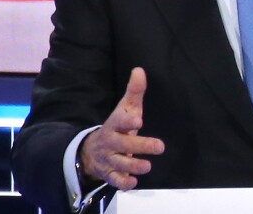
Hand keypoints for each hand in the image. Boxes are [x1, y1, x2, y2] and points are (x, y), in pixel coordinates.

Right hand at [79, 67, 164, 189]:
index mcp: (114, 125)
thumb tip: (139, 69)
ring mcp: (109, 159)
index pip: (119, 121)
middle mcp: (110, 142)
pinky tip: (133, 182)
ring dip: (134, 165)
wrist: (92, 151)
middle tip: (160, 146)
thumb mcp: (124, 109)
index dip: (127, 121)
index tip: (138, 120)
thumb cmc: (117, 127)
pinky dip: (123, 182)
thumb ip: (134, 92)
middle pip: (123, 144)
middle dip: (140, 146)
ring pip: (120, 164)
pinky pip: (115, 181)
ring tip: (147, 166)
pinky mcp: (109, 174)